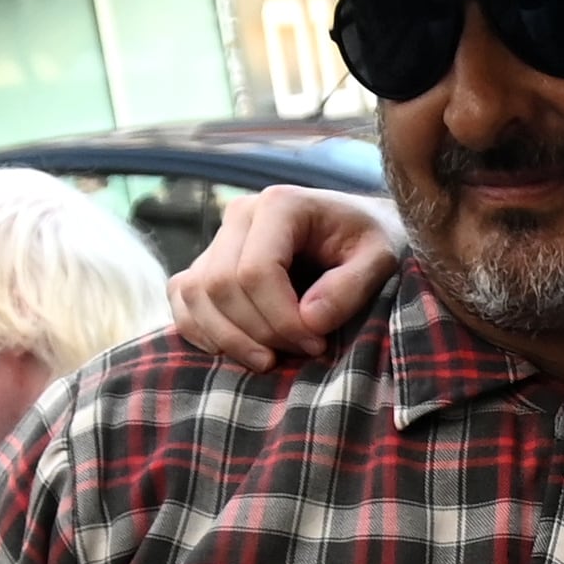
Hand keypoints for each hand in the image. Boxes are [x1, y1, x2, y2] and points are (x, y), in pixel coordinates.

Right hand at [169, 183, 404, 367]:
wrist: (359, 232)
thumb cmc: (372, 243)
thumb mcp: (381, 259)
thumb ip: (351, 286)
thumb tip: (309, 319)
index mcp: (280, 204)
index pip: (255, 271)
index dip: (281, 319)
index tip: (317, 344)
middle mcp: (239, 214)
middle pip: (221, 286)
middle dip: (260, 333)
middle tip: (304, 352)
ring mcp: (218, 239)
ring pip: (196, 296)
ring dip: (230, 340)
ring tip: (274, 360)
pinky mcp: (206, 264)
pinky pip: (182, 301)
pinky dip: (203, 333)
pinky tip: (240, 351)